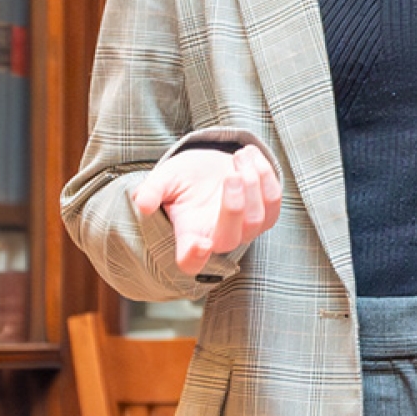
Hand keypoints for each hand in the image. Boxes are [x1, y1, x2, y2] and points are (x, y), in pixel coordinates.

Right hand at [131, 145, 282, 273]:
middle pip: (229, 239)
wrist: (208, 168)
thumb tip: (142, 203)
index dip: (194, 257)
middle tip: (230, 175)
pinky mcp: (265, 215)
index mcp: (188, 234)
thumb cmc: (183, 178)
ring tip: (239, 155)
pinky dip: (266, 176)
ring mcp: (244, 230)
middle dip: (234, 206)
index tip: (199, 244)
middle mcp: (216, 238)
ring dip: (253, 183)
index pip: (190, 260)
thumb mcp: (163, 179)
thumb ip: (152, 191)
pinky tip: (251, 156)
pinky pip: (274, 202)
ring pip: (257, 220)